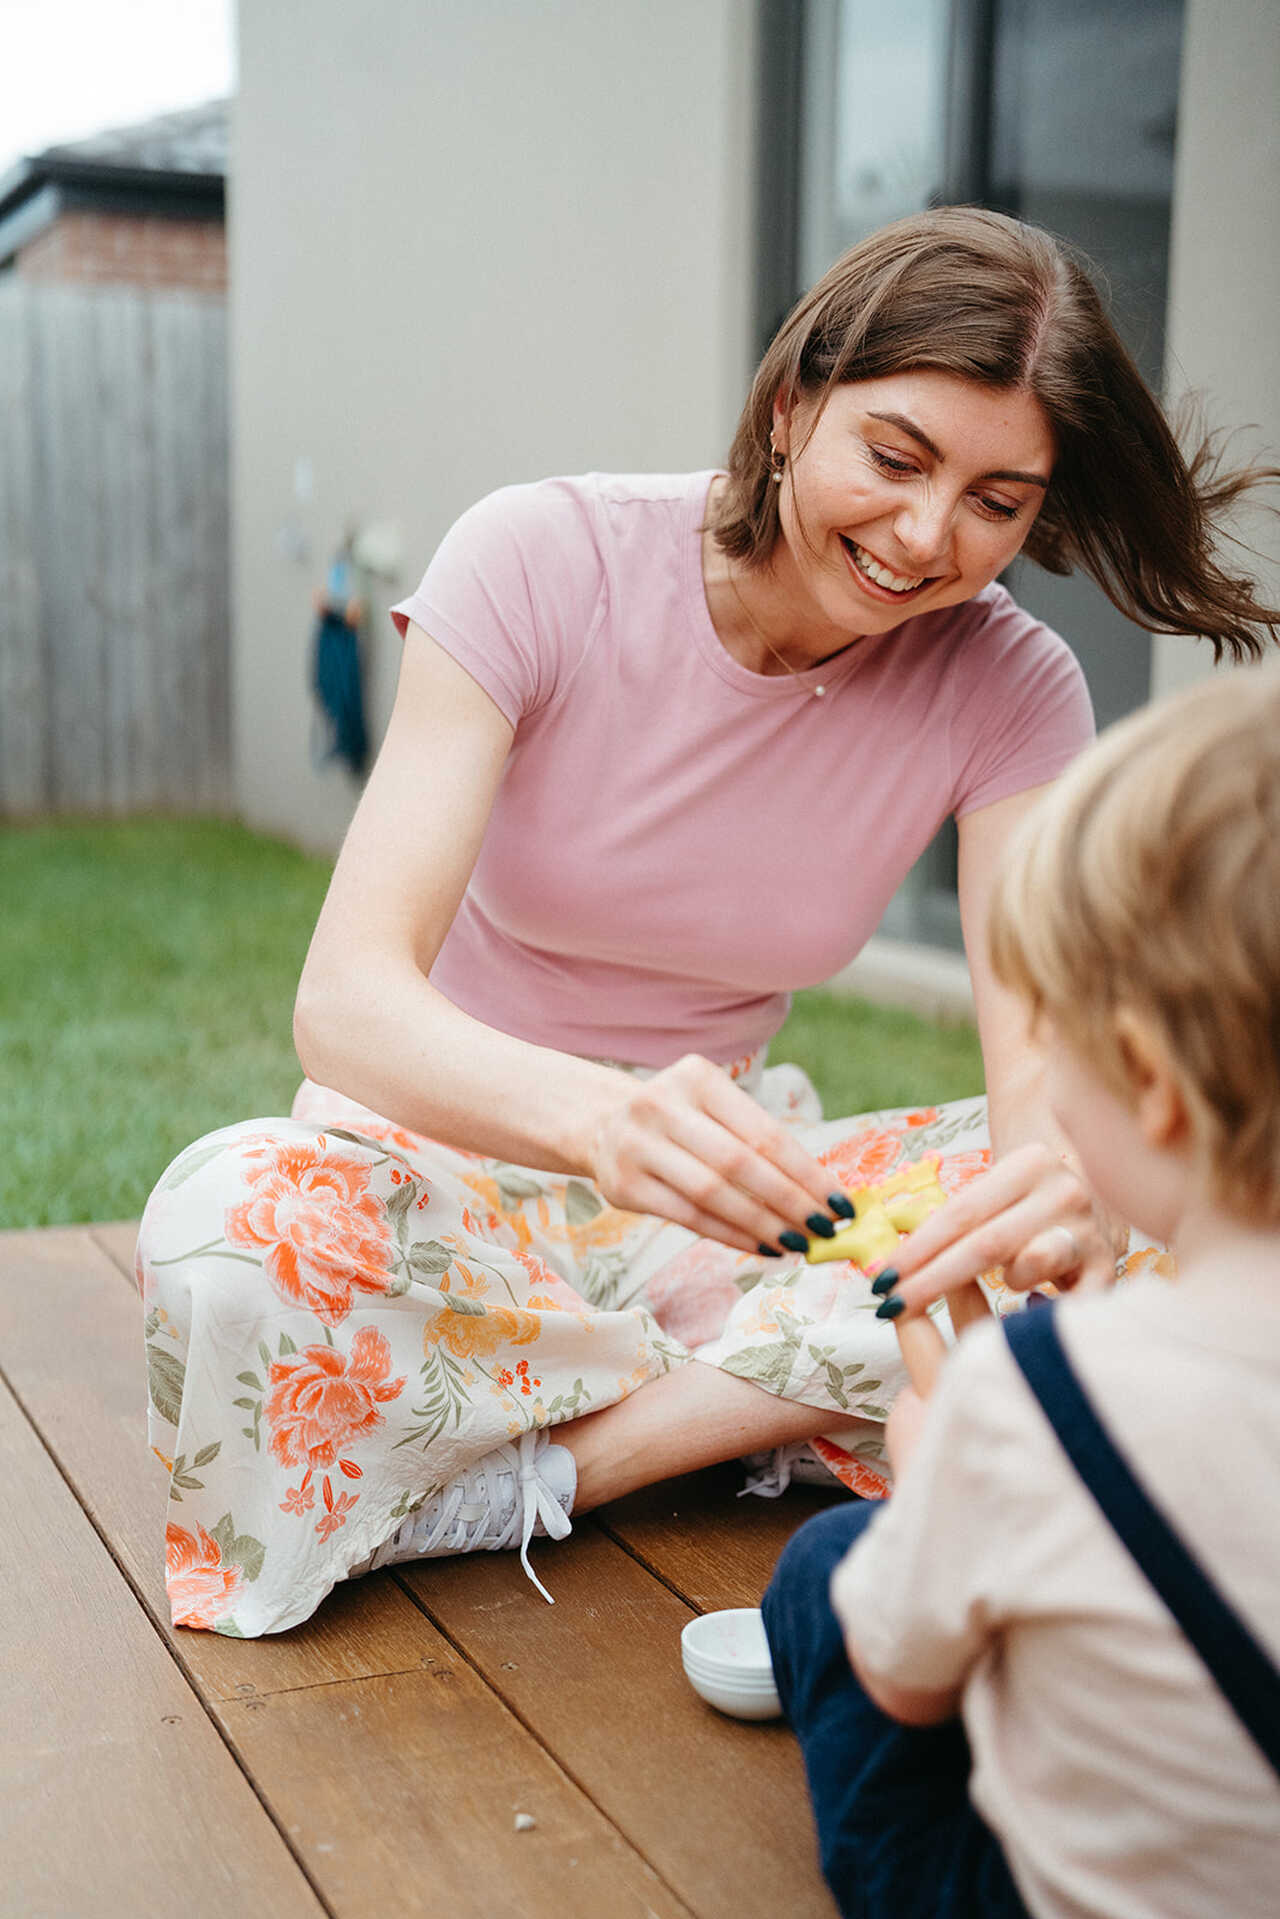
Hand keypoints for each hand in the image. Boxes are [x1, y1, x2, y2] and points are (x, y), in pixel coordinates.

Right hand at [587, 1053, 844, 1253]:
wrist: (602, 1124)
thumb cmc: (680, 1120)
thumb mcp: (713, 1109)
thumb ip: (757, 1141)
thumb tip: (821, 1193)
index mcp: (697, 1077)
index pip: (764, 1132)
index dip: (806, 1172)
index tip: (839, 1203)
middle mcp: (662, 1104)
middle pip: (739, 1163)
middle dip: (790, 1201)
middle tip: (824, 1230)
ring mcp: (637, 1145)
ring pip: (712, 1193)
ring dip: (762, 1224)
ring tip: (798, 1242)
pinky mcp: (622, 1185)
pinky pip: (688, 1216)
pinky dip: (731, 1235)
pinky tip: (761, 1246)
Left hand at [887, 1142, 1114, 1318]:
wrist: (1111, 1177)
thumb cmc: (1034, 1196)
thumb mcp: (1002, 1190)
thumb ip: (962, 1220)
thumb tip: (896, 1265)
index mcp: (1029, 1164)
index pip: (960, 1213)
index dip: (917, 1249)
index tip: (882, 1279)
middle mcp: (1064, 1191)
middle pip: (984, 1242)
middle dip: (932, 1279)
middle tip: (893, 1306)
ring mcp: (1090, 1228)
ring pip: (1030, 1264)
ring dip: (1003, 1284)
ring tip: (999, 1292)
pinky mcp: (1109, 1266)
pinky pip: (1068, 1300)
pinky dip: (1042, 1312)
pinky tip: (1024, 1317)